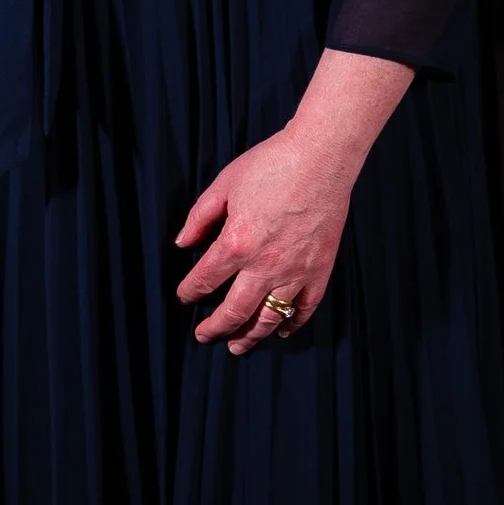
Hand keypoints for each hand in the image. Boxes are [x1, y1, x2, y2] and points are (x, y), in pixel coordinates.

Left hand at [175, 50, 412, 354]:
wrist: (321, 157)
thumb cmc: (272, 165)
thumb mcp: (223, 185)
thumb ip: (199, 218)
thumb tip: (182, 243)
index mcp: (235, 244)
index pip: (204, 280)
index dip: (189, 292)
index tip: (184, 296)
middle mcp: (264, 266)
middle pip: (233, 311)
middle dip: (214, 328)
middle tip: (204, 335)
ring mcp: (294, 272)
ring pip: (268, 318)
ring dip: (250, 337)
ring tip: (237, 347)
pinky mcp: (319, 270)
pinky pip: (304, 308)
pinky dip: (291, 324)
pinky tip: (279, 331)